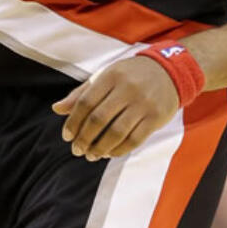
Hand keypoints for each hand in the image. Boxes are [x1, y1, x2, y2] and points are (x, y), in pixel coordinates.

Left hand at [53, 57, 180, 160]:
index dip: (73, 122)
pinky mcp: (156, 117)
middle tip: (77, 150)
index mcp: (111, 76)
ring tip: (91, 155)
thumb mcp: (106, 76)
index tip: (66, 136)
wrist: (169, 72)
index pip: (86, 102)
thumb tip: (56, 109)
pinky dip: (119, 150)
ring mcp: (143, 104)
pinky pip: (134, 140)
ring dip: (100, 148)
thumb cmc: (130, 76)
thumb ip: (81, 93)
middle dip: (84, 138)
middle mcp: (127, 89)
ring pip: (116, 132)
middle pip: (99, 119)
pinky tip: (109, 153)